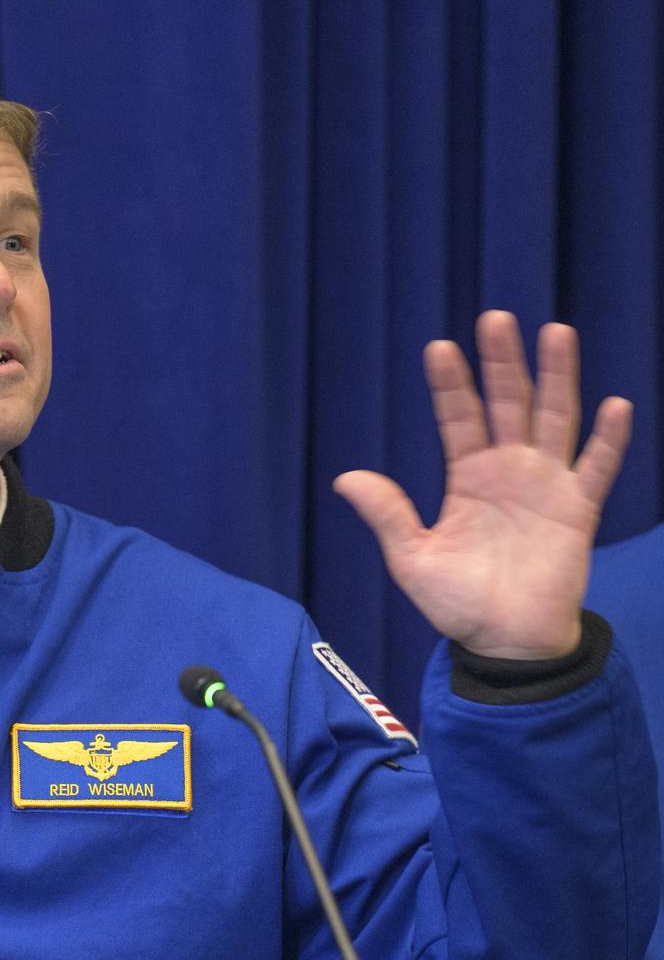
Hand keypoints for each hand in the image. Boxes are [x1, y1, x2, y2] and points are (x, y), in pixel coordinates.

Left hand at [334, 311, 630, 659]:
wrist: (505, 642)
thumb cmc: (459, 602)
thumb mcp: (413, 558)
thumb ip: (388, 515)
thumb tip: (345, 478)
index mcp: (468, 478)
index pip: (458, 418)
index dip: (450, 385)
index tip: (439, 347)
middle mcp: (508, 472)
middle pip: (507, 404)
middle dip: (502, 362)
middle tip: (495, 318)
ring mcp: (546, 487)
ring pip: (555, 419)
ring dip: (557, 378)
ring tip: (554, 333)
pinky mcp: (577, 511)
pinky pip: (596, 469)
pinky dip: (608, 439)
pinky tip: (615, 404)